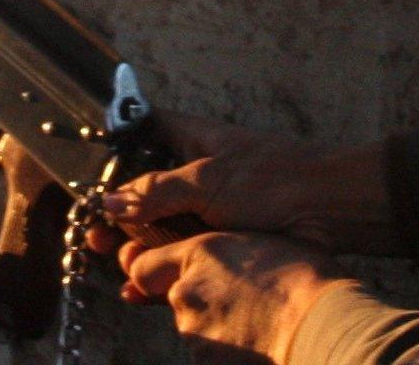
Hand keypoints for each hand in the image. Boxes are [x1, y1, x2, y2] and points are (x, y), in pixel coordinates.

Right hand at [91, 113, 399, 254]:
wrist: (330, 212)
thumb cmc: (276, 178)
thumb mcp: (207, 180)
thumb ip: (156, 191)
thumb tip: (111, 203)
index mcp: (193, 139)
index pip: (144, 131)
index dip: (116, 149)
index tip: (88, 172)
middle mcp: (197, 170)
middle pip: (147, 188)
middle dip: (120, 213)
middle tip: (95, 235)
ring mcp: (210, 205)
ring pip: (163, 225)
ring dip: (138, 246)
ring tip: (113, 263)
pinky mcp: (223, 237)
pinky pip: (184, 252)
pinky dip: (163, 268)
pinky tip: (139, 287)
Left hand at [119, 231, 345, 363]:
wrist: (321, 324)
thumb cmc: (306, 278)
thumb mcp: (263, 244)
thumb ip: (225, 253)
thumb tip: (217, 260)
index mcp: (198, 254)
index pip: (143, 267)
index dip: (152, 275)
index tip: (159, 281)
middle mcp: (186, 293)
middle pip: (176, 303)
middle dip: (201, 305)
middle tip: (244, 304)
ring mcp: (195, 334)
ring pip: (197, 333)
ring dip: (220, 332)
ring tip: (261, 327)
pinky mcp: (206, 364)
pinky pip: (213, 358)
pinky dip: (230, 356)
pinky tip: (261, 348)